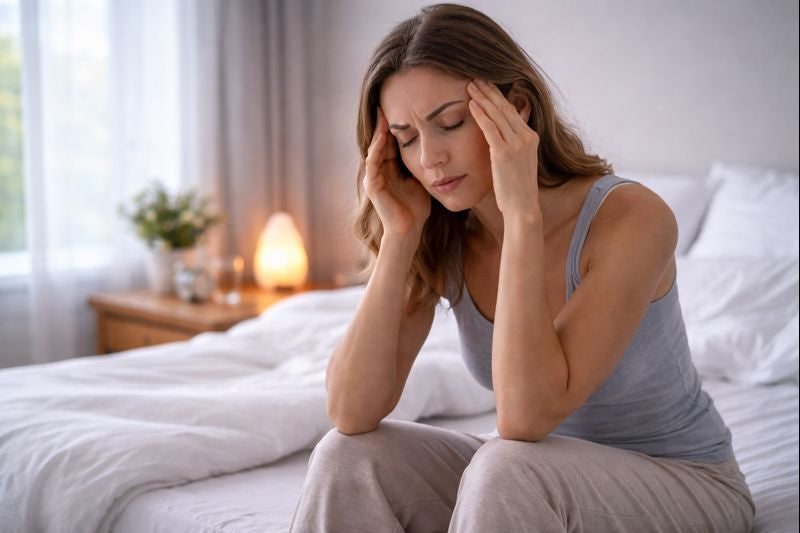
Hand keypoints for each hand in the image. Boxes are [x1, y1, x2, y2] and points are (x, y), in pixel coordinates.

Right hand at [363, 108, 430, 238]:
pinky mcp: (372, 186)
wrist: (410, 230)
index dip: (397, 124)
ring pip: (375, 148)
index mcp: (392, 167)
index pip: (392, 141)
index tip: (403, 106)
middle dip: (384, 123)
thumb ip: (424, 163)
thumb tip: (441, 146)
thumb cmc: (417, 207)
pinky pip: (373, 163)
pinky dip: (376, 149)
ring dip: (379, 132)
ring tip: (383, 115)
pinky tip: (382, 137)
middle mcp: (380, 169)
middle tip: (387, 102)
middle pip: (381, 140)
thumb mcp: (423, 178)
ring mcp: (374, 177)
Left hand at [466, 79, 540, 217]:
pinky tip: (471, 105)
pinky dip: (480, 115)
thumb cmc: (517, 189)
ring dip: (482, 98)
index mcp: (531, 137)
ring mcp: (516, 144)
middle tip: (476, 77)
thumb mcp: (519, 162)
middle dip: (489, 91)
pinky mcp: (504, 153)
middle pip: (505, 108)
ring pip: (497, 114)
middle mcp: (526, 137)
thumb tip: (502, 136)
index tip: (487, 85)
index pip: (512, 111)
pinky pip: (490, 129)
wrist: (522, 207)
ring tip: (470, 85)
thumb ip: (513, 146)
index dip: (498, 96)